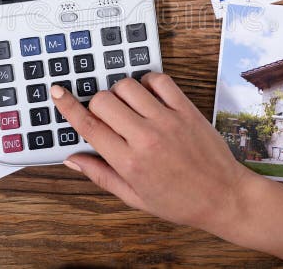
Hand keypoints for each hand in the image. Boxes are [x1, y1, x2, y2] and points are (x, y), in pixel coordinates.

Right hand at [51, 73, 257, 235]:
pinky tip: (150, 97)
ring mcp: (167, 120)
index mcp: (129, 162)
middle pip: (103, 101)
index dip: (68, 106)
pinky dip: (148, 82)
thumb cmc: (180, 201)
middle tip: (107, 117)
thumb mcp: (134, 197)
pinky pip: (159, 80)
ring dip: (121, 92)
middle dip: (97, 104)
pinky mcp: (186, 109)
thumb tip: (72, 159)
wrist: (224, 197)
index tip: (57, 92)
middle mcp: (146, 138)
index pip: (89, 125)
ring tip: (130, 108)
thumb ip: (101, 175)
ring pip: (127, 86)